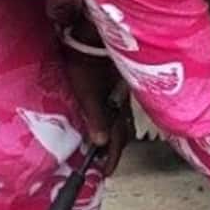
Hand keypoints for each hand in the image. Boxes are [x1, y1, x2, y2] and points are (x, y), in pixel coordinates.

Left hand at [61, 38, 130, 172]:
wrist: (91, 37)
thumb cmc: (86, 64)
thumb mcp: (87, 93)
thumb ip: (96, 117)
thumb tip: (100, 142)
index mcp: (117, 108)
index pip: (117, 140)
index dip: (111, 158)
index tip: (105, 172)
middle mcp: (123, 103)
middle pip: (122, 133)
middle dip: (114, 150)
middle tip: (104, 162)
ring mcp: (121, 94)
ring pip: (121, 121)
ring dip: (114, 136)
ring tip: (104, 146)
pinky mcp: (116, 85)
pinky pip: (117, 109)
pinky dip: (112, 120)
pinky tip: (105, 121)